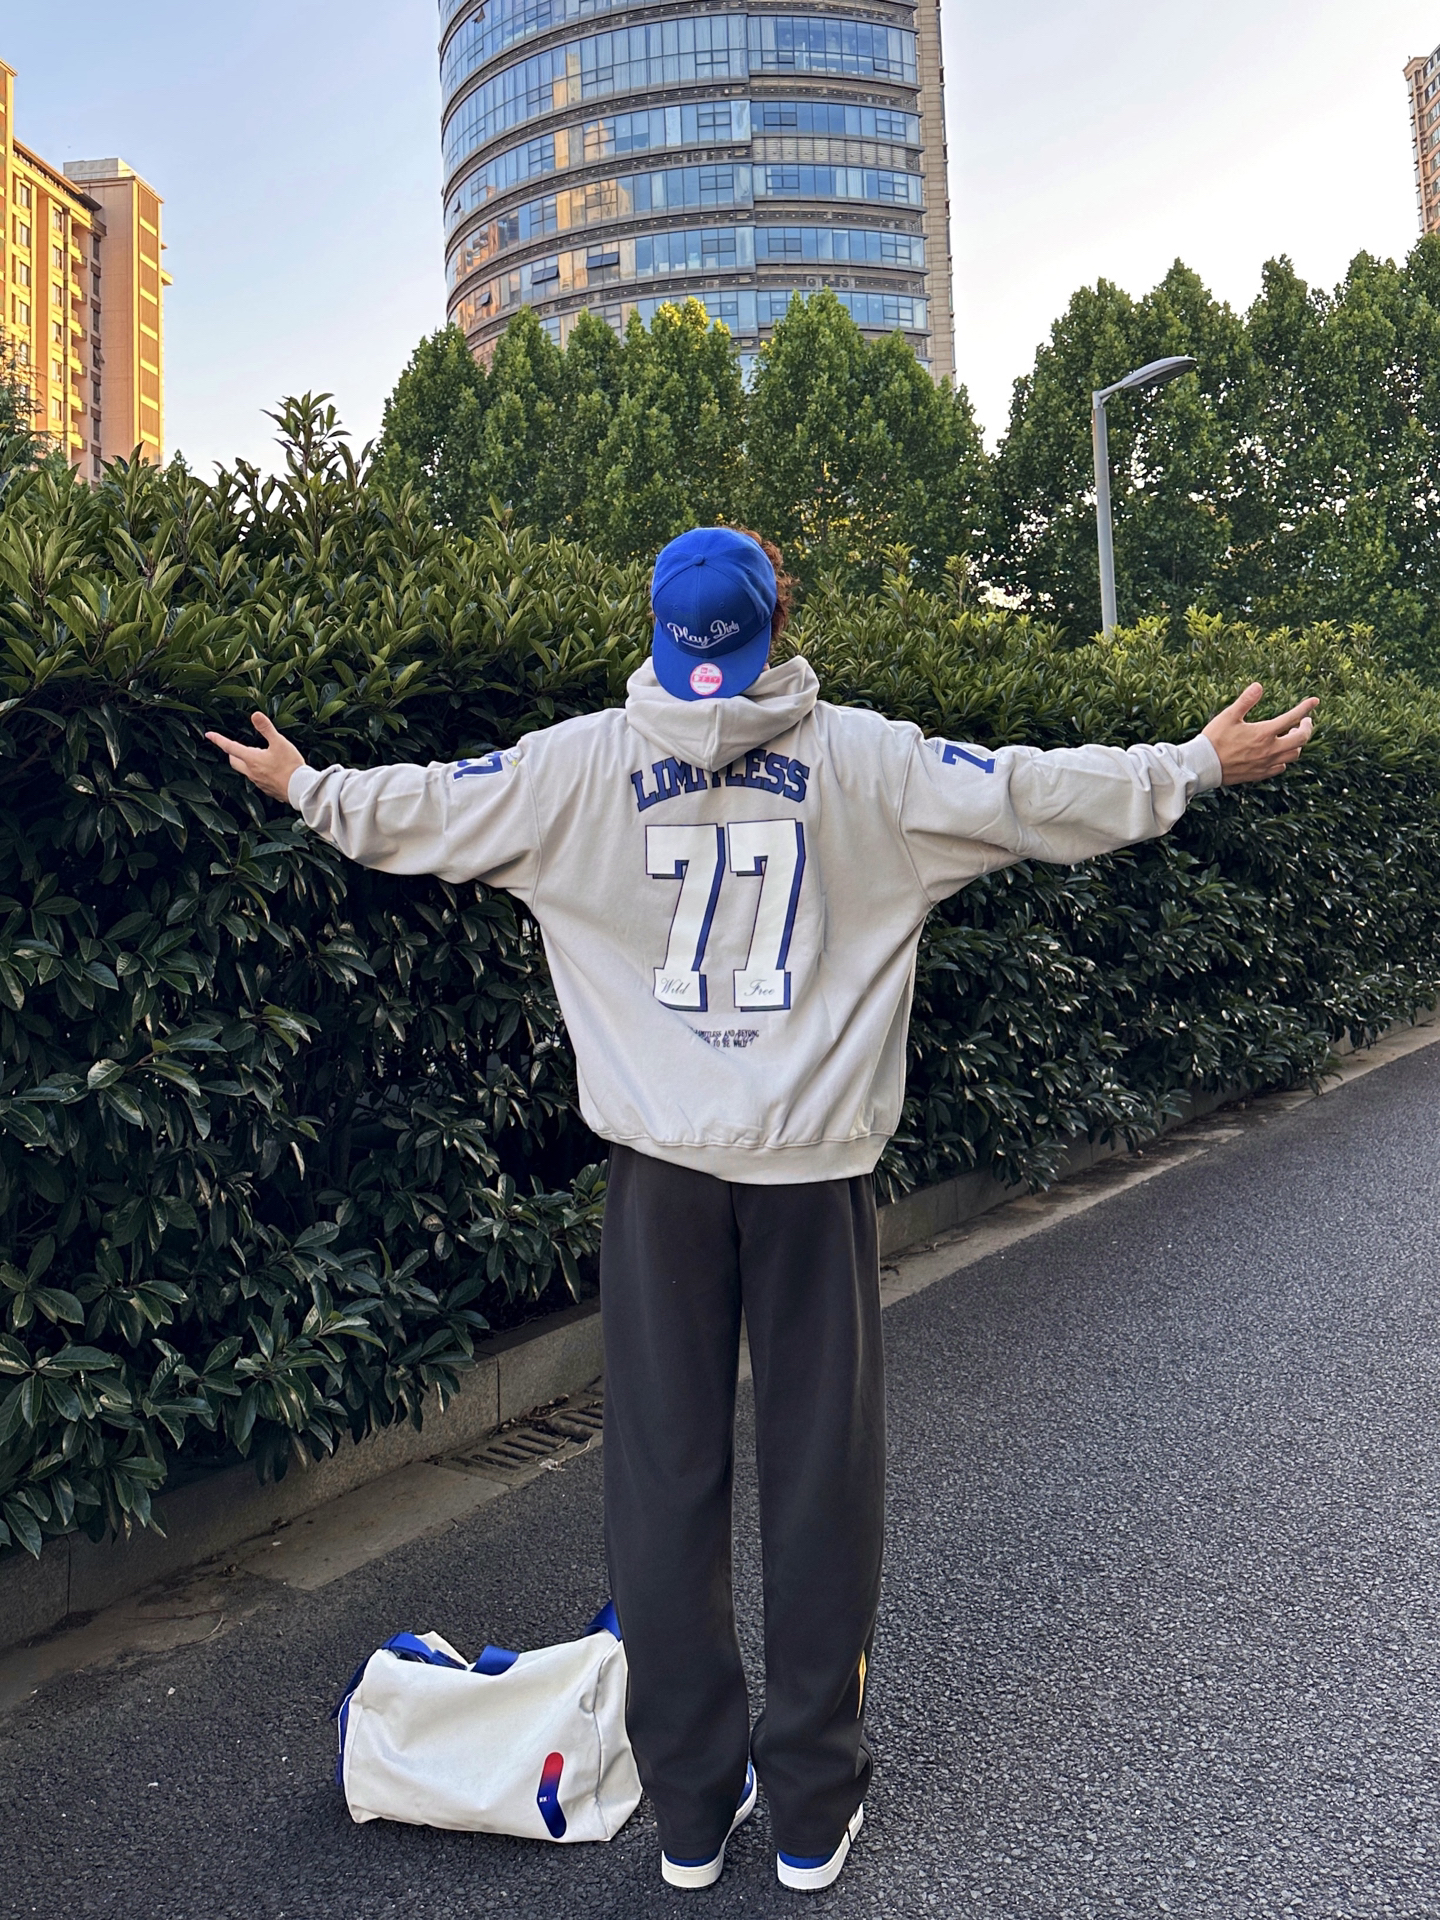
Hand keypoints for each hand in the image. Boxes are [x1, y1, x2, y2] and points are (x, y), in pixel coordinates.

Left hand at [204, 711, 304, 801]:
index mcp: (252, 759)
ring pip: (246, 770)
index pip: (230, 747)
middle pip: (234, 761)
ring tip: (260, 756)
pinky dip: (259, 772)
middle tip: (235, 746)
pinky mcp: (267, 789)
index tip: (209, 735)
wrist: (301, 789)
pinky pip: (257, 779)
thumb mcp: (279, 742)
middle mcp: (251, 772)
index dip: (218, 739)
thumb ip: (266, 728)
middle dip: (232, 752)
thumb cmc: (290, 766)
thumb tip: (255, 715)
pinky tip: (271, 770)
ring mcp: (258, 782)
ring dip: (248, 762)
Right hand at [1202, 683, 1316, 784]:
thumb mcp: (1228, 716)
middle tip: (1304, 721)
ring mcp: (1267, 763)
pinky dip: (1284, 758)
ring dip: (1297, 744)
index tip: (1315, 701)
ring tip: (1291, 736)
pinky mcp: (1260, 773)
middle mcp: (1270, 749)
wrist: (1204, 766)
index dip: (1306, 708)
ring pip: (1294, 754)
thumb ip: (1246, 700)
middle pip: (1301, 740)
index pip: (1293, 718)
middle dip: (1307, 728)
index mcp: (1264, 733)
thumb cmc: (1215, 739)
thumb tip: (1259, 686)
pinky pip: (1281, 767)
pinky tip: (1278, 753)